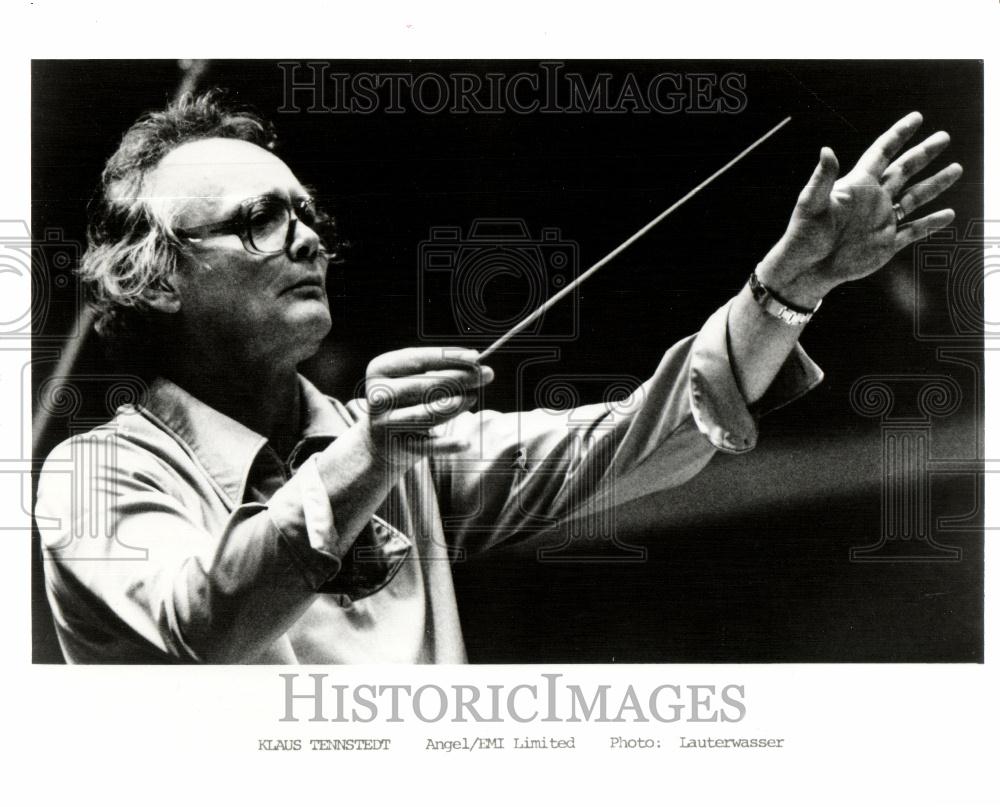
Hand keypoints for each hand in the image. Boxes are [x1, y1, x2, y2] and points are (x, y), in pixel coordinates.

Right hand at [360, 347, 492, 472]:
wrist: (382, 438)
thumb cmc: (407, 398)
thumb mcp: (414, 377)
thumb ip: (440, 368)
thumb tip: (477, 362)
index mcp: (380, 370)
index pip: (416, 359)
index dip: (447, 357)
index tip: (475, 356)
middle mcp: (378, 396)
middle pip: (423, 386)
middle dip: (459, 378)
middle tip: (486, 374)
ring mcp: (385, 423)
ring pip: (425, 414)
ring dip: (454, 406)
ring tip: (473, 398)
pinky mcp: (397, 446)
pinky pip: (427, 446)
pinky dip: (447, 445)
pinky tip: (466, 443)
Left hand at [758, 111, 962, 306]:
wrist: (807, 269)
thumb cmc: (804, 235)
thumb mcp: (811, 204)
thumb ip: (823, 178)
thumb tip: (826, 150)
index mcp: (857, 185)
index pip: (882, 153)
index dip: (898, 135)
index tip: (916, 117)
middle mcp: (873, 199)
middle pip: (904, 170)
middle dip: (924, 154)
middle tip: (944, 137)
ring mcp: (881, 220)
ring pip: (914, 198)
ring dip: (935, 184)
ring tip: (956, 169)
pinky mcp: (886, 243)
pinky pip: (914, 231)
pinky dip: (931, 223)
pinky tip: (948, 214)